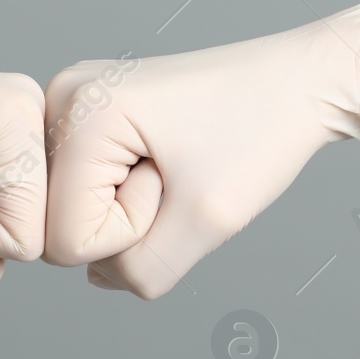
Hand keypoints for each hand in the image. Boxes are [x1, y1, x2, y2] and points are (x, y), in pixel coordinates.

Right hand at [42, 0, 359, 297]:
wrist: (298, 82)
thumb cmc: (262, 132)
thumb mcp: (206, 222)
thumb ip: (139, 271)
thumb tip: (97, 276)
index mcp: (80, 109)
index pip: (66, 238)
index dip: (132, 232)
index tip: (176, 181)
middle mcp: (61, 98)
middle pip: (63, 224)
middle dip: (128, 222)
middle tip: (178, 172)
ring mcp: (72, 105)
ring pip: (78, 212)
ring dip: (133, 209)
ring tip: (175, 163)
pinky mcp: (90, 117)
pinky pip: (92, 192)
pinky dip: (132, 194)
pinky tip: (164, 161)